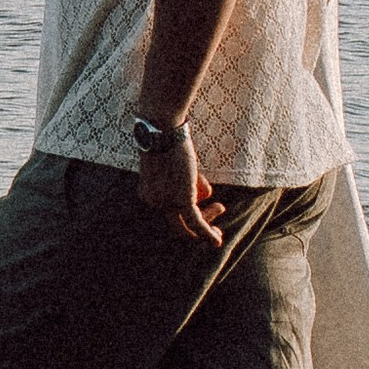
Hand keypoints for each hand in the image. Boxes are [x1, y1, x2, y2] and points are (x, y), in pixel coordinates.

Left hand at [136, 128, 223, 243]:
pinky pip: (196, 222)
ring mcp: (166, 202)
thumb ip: (183, 178)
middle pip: (179, 220)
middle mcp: (154, 202)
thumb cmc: (167, 138)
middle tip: (219, 207)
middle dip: (202, 216)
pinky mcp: (181, 198)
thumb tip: (204, 190)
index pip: (171, 211)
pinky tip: (218, 241)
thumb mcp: (172, 161)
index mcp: (148, 195)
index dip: (190, 207)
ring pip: (190, 222)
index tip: (206, 200)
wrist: (161, 127)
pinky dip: (207, 233)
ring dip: (208, 221)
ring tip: (221, 208)